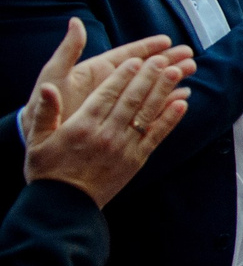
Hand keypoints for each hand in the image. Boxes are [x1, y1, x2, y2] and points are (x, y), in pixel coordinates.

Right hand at [20, 22, 190, 206]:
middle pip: (131, 99)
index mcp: (81, 126)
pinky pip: (156, 136)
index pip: (106, 94)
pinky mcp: (136, 161)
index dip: (123, 76)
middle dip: (149, 76)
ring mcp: (123, 147)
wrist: (63, 206)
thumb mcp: (37, 141)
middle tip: (163, 59)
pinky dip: (170, 119)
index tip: (136, 60)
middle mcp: (105, 134)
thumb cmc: (48, 172)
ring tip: (177, 72)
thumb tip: (48, 88)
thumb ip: (45, 112)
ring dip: (163, 91)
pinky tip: (182, 103)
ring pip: (146, 113)